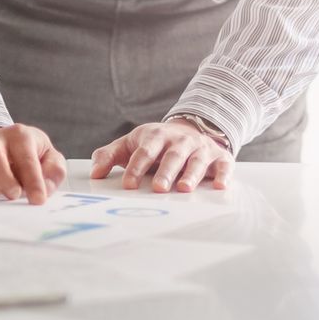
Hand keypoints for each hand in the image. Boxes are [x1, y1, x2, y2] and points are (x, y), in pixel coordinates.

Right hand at [0, 125, 66, 203]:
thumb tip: (44, 188)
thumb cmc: (27, 157)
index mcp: (19, 136)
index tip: (37, 200)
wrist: (0, 146)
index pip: (26, 157)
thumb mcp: (48, 158)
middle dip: (2, 177)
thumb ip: (53, 171)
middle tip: (13, 195)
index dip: (33, 180)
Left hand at [92, 120, 232, 192]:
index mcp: (155, 137)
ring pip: (196, 160)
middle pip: (172, 156)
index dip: (136, 168)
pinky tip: (221, 186)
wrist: (192, 130)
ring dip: (191, 174)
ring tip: (184, 189)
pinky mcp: (219, 156)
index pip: (144, 152)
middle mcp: (179, 141)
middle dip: (165, 172)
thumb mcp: (131, 144)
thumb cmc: (156, 144)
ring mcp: (200, 148)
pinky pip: (224, 165)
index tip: (128, 185)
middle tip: (158, 188)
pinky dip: (224, 175)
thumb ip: (110, 156)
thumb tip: (94, 173)